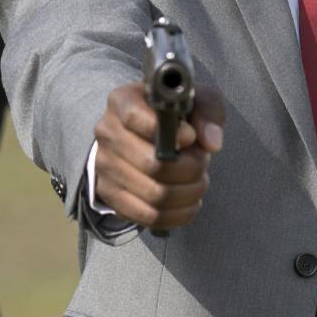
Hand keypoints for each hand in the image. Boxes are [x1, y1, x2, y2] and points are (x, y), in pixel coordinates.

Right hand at [92, 81, 223, 229]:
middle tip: (202, 162)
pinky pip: (149, 216)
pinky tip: (189, 201)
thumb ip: (207, 113)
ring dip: (189, 192)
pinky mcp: (111, 195)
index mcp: (122, 101)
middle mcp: (107, 132)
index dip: (170, 132)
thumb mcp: (196, 100)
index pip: (135, 117)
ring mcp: (105, 166)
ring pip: (155, 194)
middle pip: (153, 164)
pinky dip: (179, 214)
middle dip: (190, 168)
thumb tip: (211, 143)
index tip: (190, 137)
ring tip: (198, 180)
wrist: (144, 134)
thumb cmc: (173, 114)